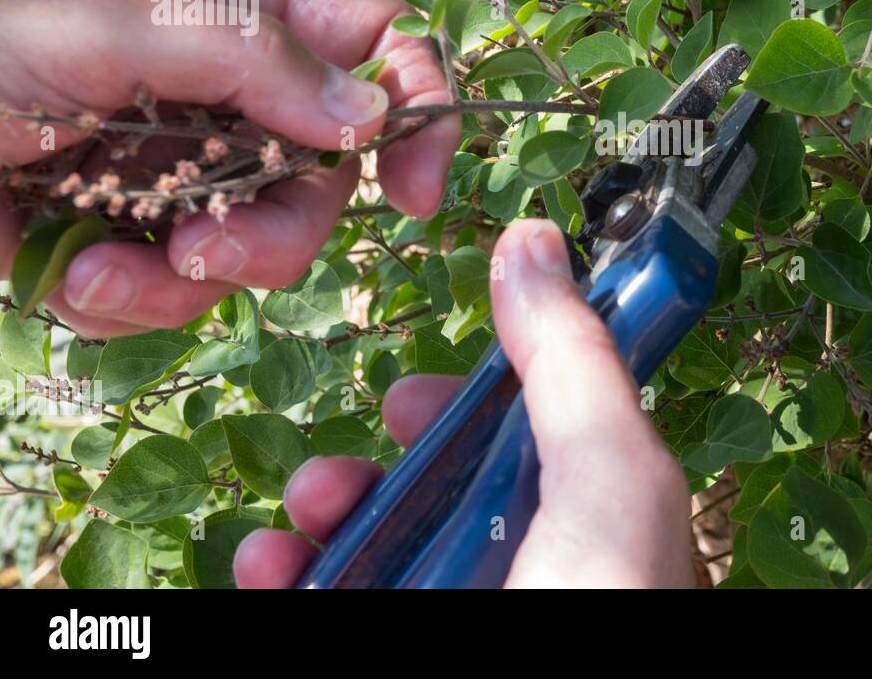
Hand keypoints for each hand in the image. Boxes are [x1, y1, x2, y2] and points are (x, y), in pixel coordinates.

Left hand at [0, 0, 459, 336]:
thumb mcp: (97, 22)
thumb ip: (245, 56)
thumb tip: (371, 114)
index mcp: (228, 3)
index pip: (371, 38)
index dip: (416, 102)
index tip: (417, 189)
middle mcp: (225, 86)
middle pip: (331, 168)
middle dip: (279, 225)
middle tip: (209, 253)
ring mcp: (186, 164)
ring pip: (267, 239)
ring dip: (202, 273)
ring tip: (118, 271)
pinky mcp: (141, 234)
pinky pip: (187, 288)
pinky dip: (137, 299)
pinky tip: (77, 277)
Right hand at [233, 219, 695, 588]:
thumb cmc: (594, 610)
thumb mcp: (605, 479)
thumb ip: (569, 359)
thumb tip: (532, 237)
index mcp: (593, 520)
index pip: (529, 440)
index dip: (474, 404)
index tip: (426, 395)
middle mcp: (528, 566)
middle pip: (441, 491)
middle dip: (380, 459)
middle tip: (352, 464)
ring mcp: (458, 604)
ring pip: (374, 545)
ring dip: (323, 512)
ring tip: (303, 513)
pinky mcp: (389, 633)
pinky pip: (327, 592)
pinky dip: (289, 573)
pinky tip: (266, 567)